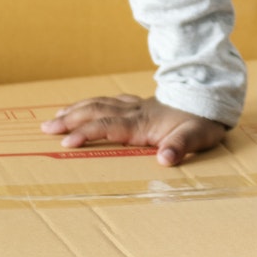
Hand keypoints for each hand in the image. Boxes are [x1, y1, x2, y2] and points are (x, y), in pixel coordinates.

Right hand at [38, 94, 227, 166]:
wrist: (210, 97)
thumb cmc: (202, 121)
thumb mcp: (197, 137)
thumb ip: (181, 147)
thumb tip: (165, 159)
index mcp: (142, 123)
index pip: (108, 126)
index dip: (87, 133)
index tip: (66, 142)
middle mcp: (134, 111)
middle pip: (95, 111)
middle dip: (70, 119)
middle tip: (46, 127)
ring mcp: (135, 105)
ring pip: (99, 103)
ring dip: (76, 109)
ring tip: (55, 116)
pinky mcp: (139, 103)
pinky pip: (109, 100)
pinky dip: (92, 103)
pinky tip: (85, 105)